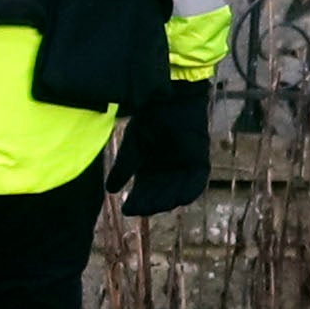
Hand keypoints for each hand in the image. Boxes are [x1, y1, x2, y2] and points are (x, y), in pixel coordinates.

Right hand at [110, 80, 211, 218]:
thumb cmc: (150, 119)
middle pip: (160, 195)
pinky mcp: (199, 160)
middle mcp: (168, 171)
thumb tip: (110, 190)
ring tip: (155, 207)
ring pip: (176, 191)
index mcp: (151, 168)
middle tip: (139, 210)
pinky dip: (189, 191)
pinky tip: (179, 200)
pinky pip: (196, 182)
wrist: (169, 99)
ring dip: (166, 201)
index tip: (126, 210)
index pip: (144, 192)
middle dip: (150, 204)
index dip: (137, 202)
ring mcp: (184, 166)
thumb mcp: (133, 146)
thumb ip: (124, 168)